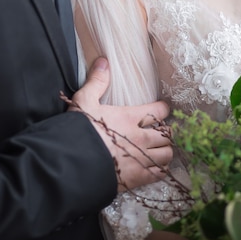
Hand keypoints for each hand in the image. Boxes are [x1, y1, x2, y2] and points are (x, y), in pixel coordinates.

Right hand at [64, 57, 172, 190]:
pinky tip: (156, 169)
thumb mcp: (84, 101)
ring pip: (166, 154)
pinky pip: (159, 174)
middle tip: (161, 132)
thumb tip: (103, 61)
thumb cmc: (80, 131)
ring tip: (160, 150)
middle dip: (166, 133)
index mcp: (131, 117)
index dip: (163, 109)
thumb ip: (97, 81)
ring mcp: (141, 159)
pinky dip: (160, 171)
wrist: (74, 163)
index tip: (162, 109)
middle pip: (167, 134)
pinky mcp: (137, 178)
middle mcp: (141, 137)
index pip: (159, 110)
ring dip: (165, 152)